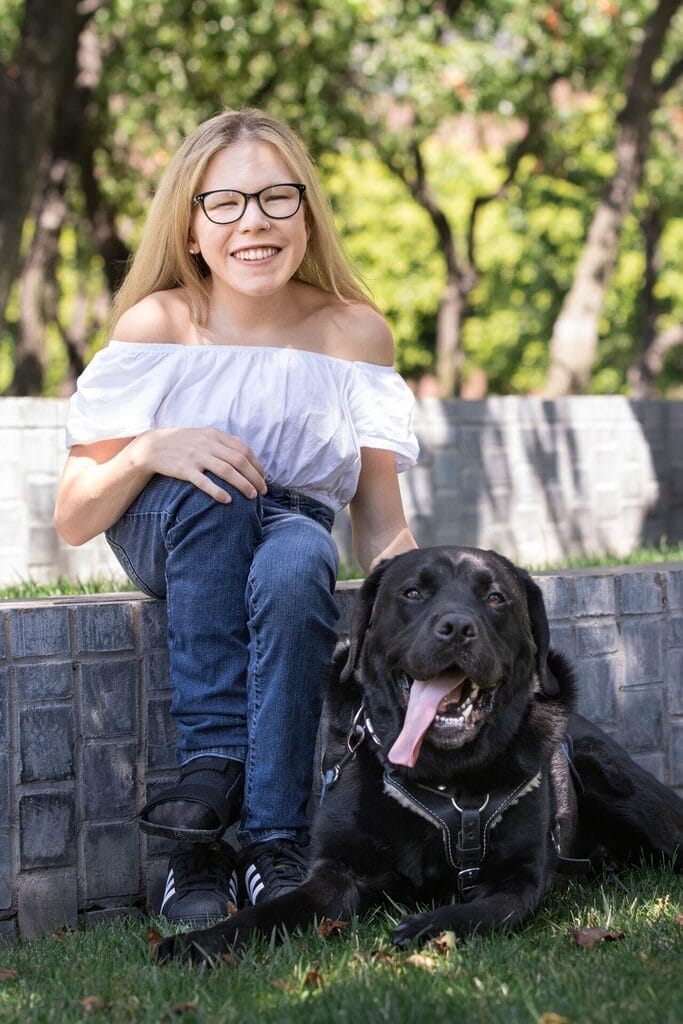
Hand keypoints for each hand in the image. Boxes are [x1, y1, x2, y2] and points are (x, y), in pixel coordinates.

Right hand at [133, 427, 266, 502]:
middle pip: (239, 461)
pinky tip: (228, 501)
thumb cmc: (182, 443)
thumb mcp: (203, 435)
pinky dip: (218, 491)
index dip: (257, 465)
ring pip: (227, 471)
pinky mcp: (184, 470)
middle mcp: (207, 444)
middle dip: (255, 477)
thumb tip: (244, 448)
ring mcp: (196, 456)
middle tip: (263, 491)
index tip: (263, 478)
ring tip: (252, 496)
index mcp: (215, 435)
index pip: (244, 450)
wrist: (152, 447)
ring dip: (243, 485)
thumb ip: (223, 441)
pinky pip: (204, 482)